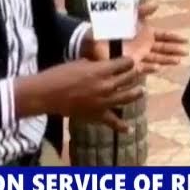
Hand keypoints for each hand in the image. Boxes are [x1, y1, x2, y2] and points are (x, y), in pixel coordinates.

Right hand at [17, 57, 142, 131]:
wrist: (48, 94)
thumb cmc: (60, 75)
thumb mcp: (80, 63)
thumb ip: (95, 64)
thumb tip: (103, 65)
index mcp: (102, 70)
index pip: (124, 63)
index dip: (128, 61)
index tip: (129, 61)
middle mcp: (107, 85)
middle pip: (129, 78)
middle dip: (135, 74)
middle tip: (138, 73)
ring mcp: (104, 101)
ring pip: (128, 97)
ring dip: (136, 93)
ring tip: (141, 91)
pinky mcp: (98, 115)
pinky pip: (113, 122)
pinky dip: (122, 126)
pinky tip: (129, 128)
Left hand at [80, 0, 188, 73]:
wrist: (97, 36)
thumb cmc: (113, 25)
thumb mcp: (130, 15)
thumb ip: (142, 10)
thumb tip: (156, 4)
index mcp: (146, 34)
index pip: (164, 37)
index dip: (174, 38)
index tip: (185, 40)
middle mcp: (145, 45)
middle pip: (163, 49)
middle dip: (174, 51)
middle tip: (186, 53)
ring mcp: (139, 54)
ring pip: (156, 58)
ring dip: (167, 60)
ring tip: (177, 62)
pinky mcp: (131, 62)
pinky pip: (143, 66)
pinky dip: (150, 68)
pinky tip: (158, 68)